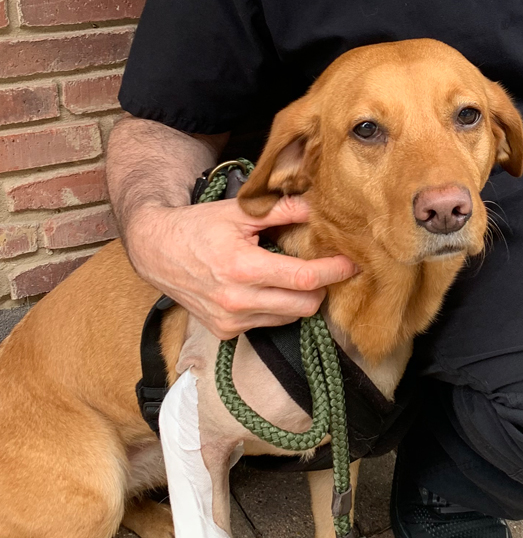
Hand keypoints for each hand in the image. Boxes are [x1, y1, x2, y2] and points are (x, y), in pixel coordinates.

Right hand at [127, 194, 357, 338]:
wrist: (156, 252)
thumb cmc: (196, 227)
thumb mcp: (238, 211)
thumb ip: (282, 210)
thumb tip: (319, 205)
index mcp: (243, 268)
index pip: (304, 278)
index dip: (334, 271)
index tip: (351, 262)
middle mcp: (237, 301)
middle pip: (304, 305)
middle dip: (320, 288)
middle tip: (323, 268)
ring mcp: (231, 321)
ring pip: (288, 318)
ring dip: (298, 299)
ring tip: (290, 275)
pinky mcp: (225, 332)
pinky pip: (267, 324)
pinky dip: (274, 308)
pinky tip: (264, 288)